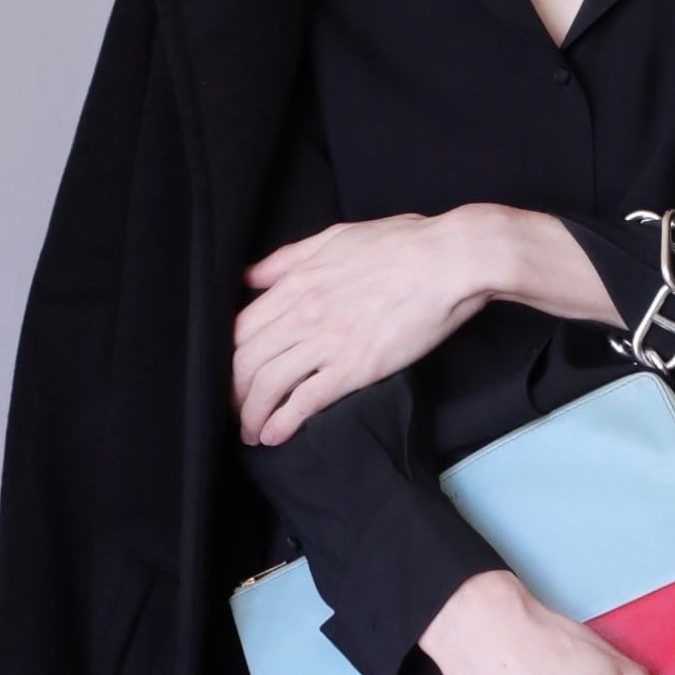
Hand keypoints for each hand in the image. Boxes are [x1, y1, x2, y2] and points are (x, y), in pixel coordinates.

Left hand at [234, 207, 617, 446]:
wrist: (450, 261)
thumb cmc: (401, 245)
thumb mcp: (336, 238)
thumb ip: (289, 259)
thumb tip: (252, 276)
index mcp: (296, 282)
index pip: (240, 328)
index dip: (224, 358)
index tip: (226, 377)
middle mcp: (303, 313)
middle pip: (244, 361)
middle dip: (231, 394)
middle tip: (232, 413)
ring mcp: (328, 341)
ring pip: (267, 384)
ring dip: (251, 415)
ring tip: (251, 433)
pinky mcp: (355, 367)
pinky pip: (304, 400)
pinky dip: (282, 422)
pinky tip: (274, 435)